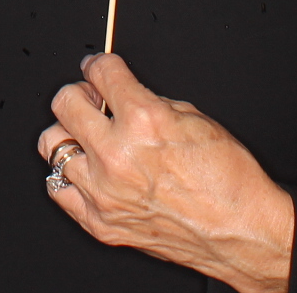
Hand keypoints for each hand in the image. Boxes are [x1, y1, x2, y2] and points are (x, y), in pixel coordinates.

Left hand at [38, 54, 294, 292]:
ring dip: (71, 134)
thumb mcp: (196, 118)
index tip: (97, 68)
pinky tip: (87, 172)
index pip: (100, 73)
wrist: (243, 231)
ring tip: (89, 138)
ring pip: (53, 145)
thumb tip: (123, 94)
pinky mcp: (101, 222)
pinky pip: (59, 189)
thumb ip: (150, 102)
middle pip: (64, 103)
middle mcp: (117, 155)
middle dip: (79, 93)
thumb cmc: (229, 179)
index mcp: (144, 121)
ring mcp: (105, 192)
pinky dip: (69, 176)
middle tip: (92, 99)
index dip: (99, 65)